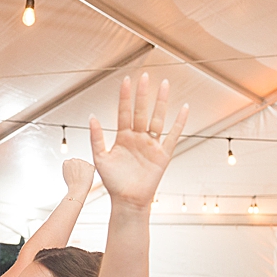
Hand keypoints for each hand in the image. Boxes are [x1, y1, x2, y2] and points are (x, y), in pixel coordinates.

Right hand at [61, 158, 95, 198]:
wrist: (77, 189)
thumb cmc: (72, 184)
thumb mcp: (66, 174)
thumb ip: (69, 167)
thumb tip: (72, 166)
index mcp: (67, 162)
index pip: (72, 163)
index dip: (74, 170)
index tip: (74, 175)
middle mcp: (74, 160)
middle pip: (79, 163)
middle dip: (80, 168)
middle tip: (79, 177)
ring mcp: (82, 162)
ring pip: (86, 165)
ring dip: (86, 170)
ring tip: (82, 178)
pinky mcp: (90, 165)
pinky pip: (92, 168)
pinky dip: (91, 172)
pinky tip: (87, 178)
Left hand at [89, 74, 188, 208]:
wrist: (127, 201)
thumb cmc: (113, 182)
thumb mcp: (100, 158)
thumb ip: (96, 138)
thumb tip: (92, 116)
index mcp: (123, 137)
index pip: (124, 112)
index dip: (125, 96)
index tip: (126, 80)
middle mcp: (138, 138)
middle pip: (142, 111)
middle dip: (143, 94)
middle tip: (145, 76)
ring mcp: (151, 145)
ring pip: (157, 119)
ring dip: (161, 102)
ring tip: (164, 84)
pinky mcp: (162, 155)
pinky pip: (173, 136)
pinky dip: (179, 123)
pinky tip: (184, 109)